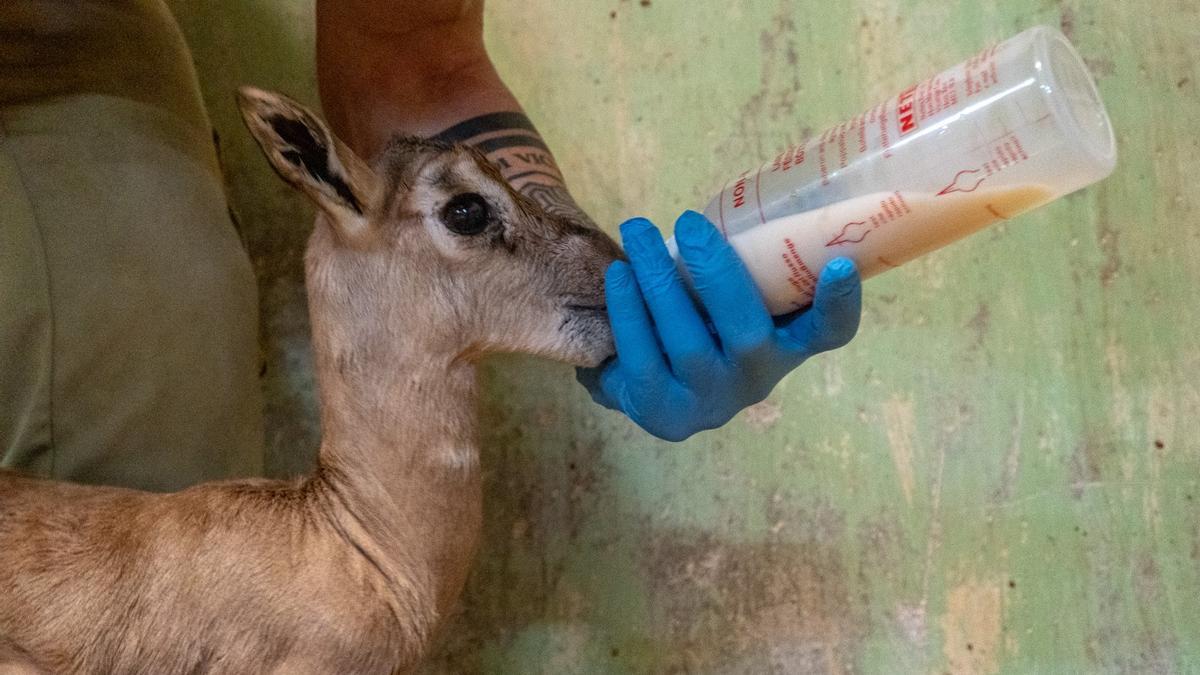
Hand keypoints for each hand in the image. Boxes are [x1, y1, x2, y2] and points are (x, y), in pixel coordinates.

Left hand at [576, 211, 861, 441]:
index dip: (839, 304)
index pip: (828, 333)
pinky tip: (619, 275)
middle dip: (715, 273)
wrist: (647, 382)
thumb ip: (744, 262)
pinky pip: (644, 358)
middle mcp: (757, 379)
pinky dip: (629, 311)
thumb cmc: (701, 320)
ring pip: (687, 343)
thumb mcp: (731, 295)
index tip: (839, 264)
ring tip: (638, 230)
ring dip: (659, 280)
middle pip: (746, 333)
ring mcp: (711, 402)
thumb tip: (748, 188)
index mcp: (788, 344)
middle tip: (688, 221)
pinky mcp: (664, 412)